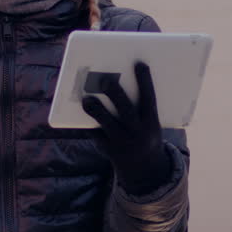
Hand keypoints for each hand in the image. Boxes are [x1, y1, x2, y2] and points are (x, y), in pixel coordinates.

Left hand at [81, 61, 169, 193]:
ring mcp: (123, 142)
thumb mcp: (149, 122)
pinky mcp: (108, 150)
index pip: (149, 98)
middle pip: (126, 110)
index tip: (139, 63)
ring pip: (108, 124)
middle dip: (115, 94)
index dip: (145, 81)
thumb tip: (117, 78)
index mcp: (151, 122)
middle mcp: (138, 132)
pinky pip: (97, 135)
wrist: (143, 167)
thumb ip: (138, 105)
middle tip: (104, 79)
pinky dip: (88, 124)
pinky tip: (80, 113)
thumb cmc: (143, 133)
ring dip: (96, 110)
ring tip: (86, 98)